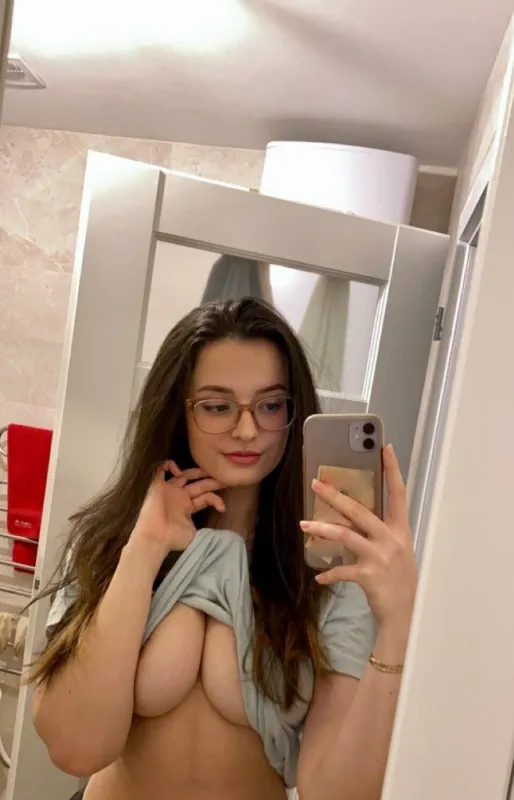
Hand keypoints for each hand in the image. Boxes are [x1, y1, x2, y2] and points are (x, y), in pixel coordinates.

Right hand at [131, 460, 225, 556]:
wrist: (156, 537)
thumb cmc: (174, 538)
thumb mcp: (195, 534)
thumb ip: (206, 530)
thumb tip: (220, 533)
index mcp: (189, 507)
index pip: (206, 497)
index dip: (217, 499)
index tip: (223, 508)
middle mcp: (180, 496)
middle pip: (199, 484)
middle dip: (212, 480)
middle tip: (225, 477)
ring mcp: (169, 490)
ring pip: (185, 475)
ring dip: (198, 471)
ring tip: (210, 469)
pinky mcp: (158, 484)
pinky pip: (162, 468)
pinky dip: (170, 466)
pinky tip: (178, 473)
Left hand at [300, 445, 416, 629]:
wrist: (405, 614)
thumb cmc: (397, 578)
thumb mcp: (395, 550)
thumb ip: (378, 531)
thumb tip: (351, 514)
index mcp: (400, 530)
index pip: (398, 493)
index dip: (392, 470)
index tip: (386, 448)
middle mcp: (392, 540)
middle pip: (360, 511)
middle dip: (336, 496)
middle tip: (317, 483)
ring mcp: (380, 557)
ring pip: (347, 535)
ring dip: (323, 528)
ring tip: (305, 524)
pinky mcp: (369, 576)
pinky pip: (342, 570)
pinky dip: (329, 573)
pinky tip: (319, 576)